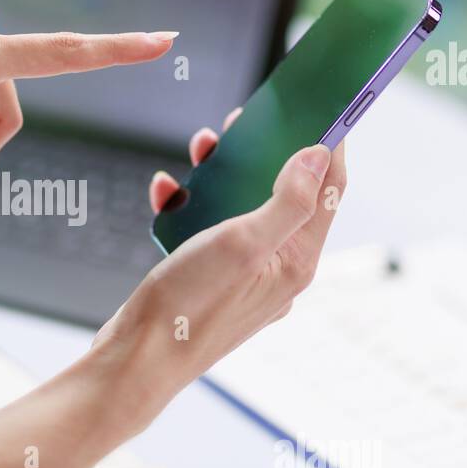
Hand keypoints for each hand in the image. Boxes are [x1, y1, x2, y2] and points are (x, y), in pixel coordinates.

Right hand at [94, 107, 346, 427]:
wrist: (136, 362)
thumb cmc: (188, 310)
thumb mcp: (242, 244)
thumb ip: (288, 200)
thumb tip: (319, 156)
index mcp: (296, 262)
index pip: (329, 190)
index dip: (330, 143)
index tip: (323, 105)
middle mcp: (277, 270)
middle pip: (286, 194)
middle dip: (267, 152)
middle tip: (247, 122)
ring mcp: (244, 277)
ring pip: (244, 208)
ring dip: (224, 174)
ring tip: (203, 150)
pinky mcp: (211, 280)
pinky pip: (209, 230)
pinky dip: (191, 205)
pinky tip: (169, 193)